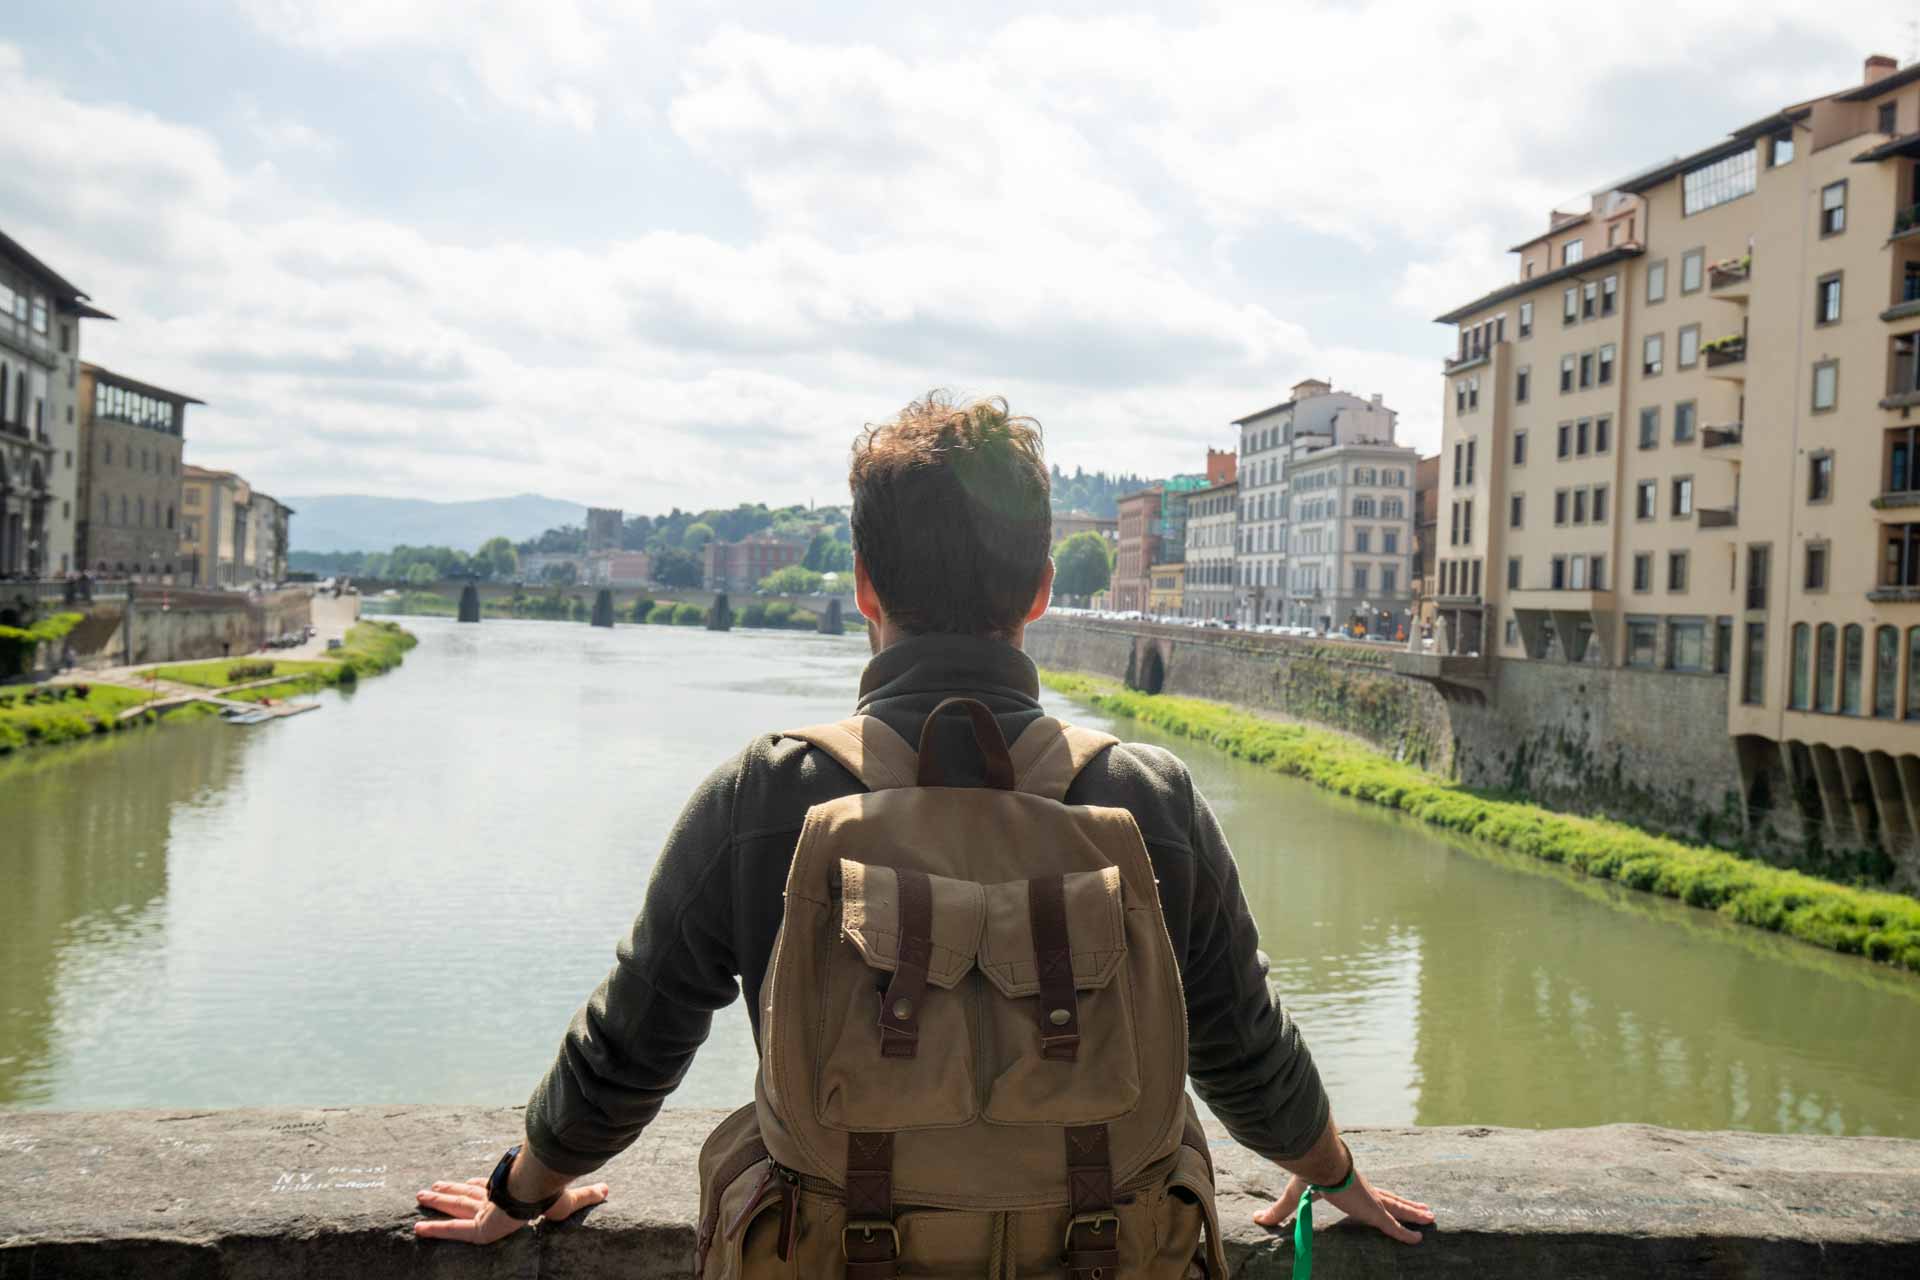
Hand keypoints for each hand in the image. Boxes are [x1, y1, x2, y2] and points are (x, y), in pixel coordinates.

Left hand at [413, 1176, 610, 1242]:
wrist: (543, 1188)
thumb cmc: (556, 1194)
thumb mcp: (570, 1200)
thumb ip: (585, 1196)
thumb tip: (607, 1188)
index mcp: (512, 1193)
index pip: (490, 1190)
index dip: (475, 1187)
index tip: (464, 1183)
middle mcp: (495, 1199)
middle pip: (466, 1197)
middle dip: (448, 1192)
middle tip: (428, 1188)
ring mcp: (485, 1211)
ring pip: (455, 1208)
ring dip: (436, 1202)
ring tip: (419, 1196)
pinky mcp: (480, 1226)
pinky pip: (454, 1232)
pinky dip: (436, 1231)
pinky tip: (418, 1229)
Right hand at [1252, 1170, 1432, 1244]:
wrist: (1320, 1163)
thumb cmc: (1309, 1174)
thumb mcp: (1294, 1197)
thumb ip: (1280, 1210)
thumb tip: (1257, 1218)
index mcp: (1349, 1186)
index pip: (1370, 1193)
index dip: (1381, 1197)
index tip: (1390, 1198)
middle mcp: (1366, 1192)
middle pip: (1391, 1200)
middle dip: (1407, 1205)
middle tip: (1425, 1210)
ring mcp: (1372, 1201)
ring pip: (1398, 1209)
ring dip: (1414, 1213)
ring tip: (1431, 1217)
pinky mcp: (1374, 1211)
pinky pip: (1394, 1226)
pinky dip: (1406, 1233)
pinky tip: (1419, 1239)